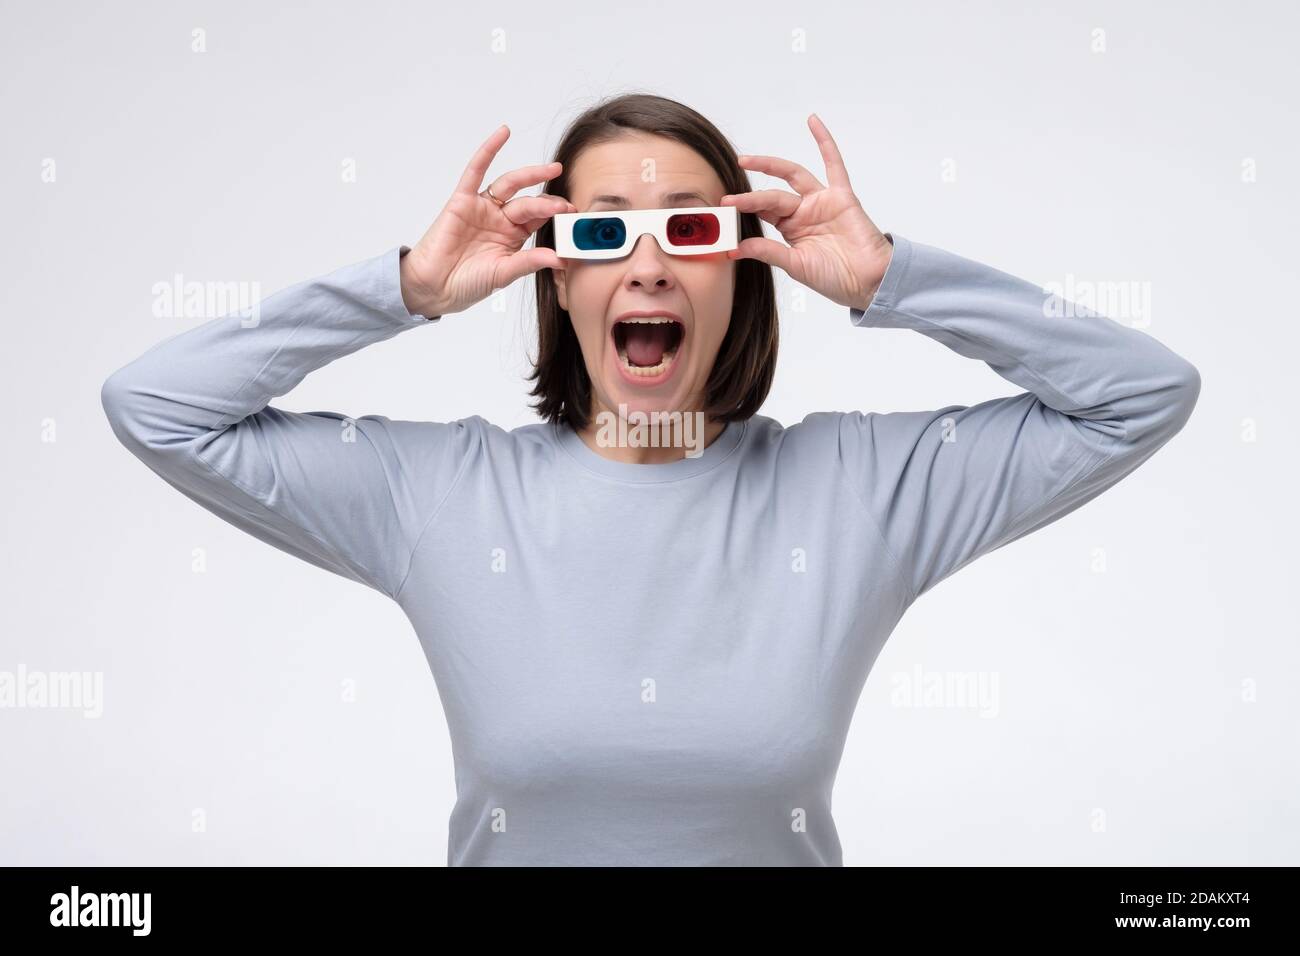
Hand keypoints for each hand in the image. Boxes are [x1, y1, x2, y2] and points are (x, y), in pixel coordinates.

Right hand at [399, 124, 576, 317]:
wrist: (434, 286)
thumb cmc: (467, 283)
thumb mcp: (504, 273)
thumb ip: (529, 262)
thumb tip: (560, 259)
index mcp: (513, 236)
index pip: (538, 219)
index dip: (554, 216)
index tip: (572, 216)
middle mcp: (500, 219)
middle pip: (528, 202)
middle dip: (548, 201)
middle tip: (566, 202)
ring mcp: (483, 207)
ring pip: (510, 184)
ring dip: (531, 175)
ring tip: (552, 169)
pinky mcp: (463, 199)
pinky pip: (476, 170)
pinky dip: (489, 151)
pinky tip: (503, 133)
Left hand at [721, 113, 892, 312]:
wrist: (868, 282)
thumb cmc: (836, 278)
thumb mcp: (795, 266)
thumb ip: (768, 252)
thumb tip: (736, 249)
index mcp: (791, 229)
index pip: (763, 213)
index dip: (744, 210)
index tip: (723, 211)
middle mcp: (804, 212)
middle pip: (772, 197)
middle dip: (750, 198)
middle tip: (729, 199)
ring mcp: (822, 202)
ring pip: (793, 176)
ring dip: (770, 166)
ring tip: (746, 160)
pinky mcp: (841, 196)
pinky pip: (834, 164)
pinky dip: (825, 142)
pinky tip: (813, 122)